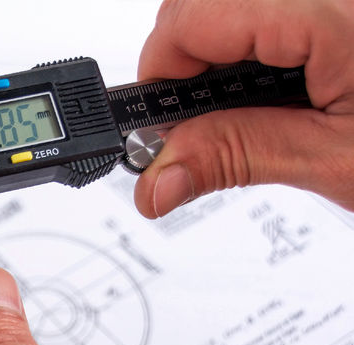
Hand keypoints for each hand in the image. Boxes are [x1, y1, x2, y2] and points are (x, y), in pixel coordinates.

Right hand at [134, 0, 353, 217]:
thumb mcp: (333, 159)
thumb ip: (236, 157)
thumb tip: (157, 180)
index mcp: (328, 10)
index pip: (187, 20)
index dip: (157, 78)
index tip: (161, 130)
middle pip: (195, 7)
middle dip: (181, 71)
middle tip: (200, 129)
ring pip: (218, 7)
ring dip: (211, 60)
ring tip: (245, 112)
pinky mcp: (326, 4)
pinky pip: (254, 10)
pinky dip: (241, 49)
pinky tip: (270, 86)